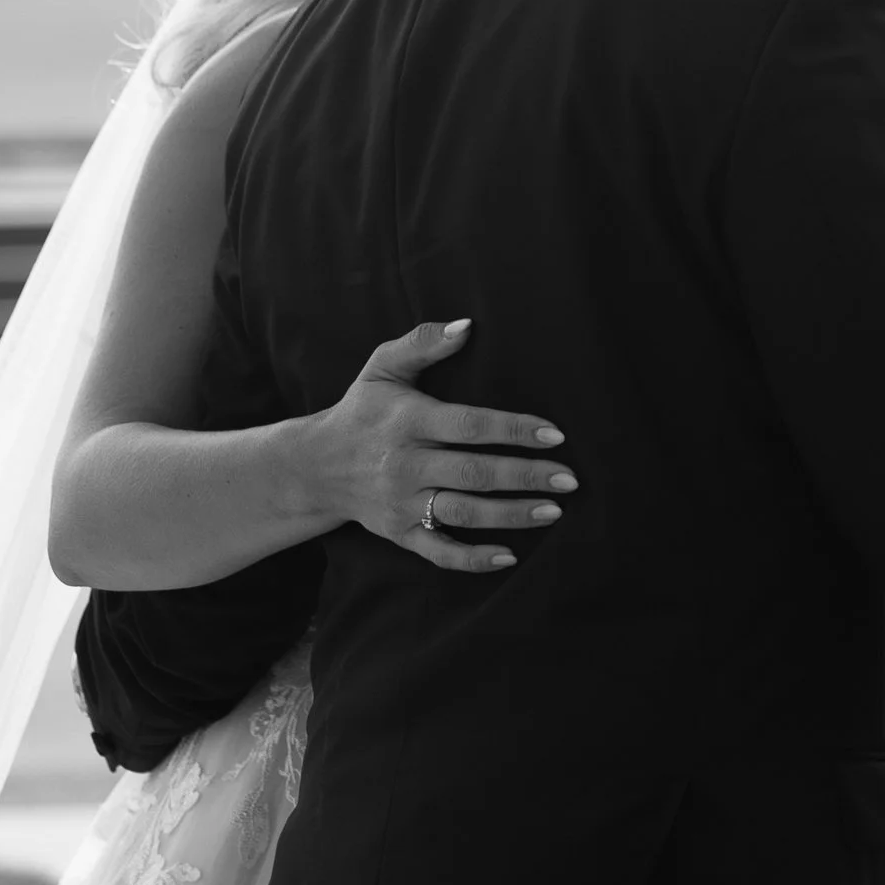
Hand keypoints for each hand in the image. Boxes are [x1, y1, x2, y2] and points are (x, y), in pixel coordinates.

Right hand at [294, 318, 574, 575]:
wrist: (314, 467)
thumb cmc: (362, 410)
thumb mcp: (382, 367)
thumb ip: (422, 342)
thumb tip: (467, 325)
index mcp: (408, 421)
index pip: (468, 425)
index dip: (513, 429)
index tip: (554, 434)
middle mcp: (405, 465)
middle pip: (474, 473)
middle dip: (525, 477)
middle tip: (570, 479)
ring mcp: (402, 504)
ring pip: (463, 514)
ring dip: (511, 515)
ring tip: (554, 512)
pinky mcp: (399, 533)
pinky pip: (439, 553)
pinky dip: (473, 559)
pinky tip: (510, 556)